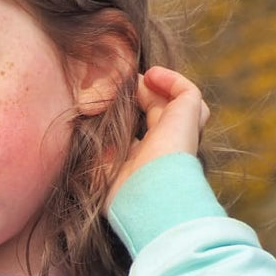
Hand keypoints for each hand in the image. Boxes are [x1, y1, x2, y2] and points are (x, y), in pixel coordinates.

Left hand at [109, 66, 210, 205]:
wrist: (146, 199)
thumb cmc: (118, 192)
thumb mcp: (97, 170)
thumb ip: (95, 149)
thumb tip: (86, 128)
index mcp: (144, 162)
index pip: (140, 134)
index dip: (128, 117)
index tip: (107, 105)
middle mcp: (165, 148)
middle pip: (158, 115)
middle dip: (142, 98)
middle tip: (122, 85)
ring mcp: (179, 134)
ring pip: (180, 104)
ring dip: (159, 89)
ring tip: (139, 79)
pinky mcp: (189, 119)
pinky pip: (188, 93)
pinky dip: (172, 80)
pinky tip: (151, 75)